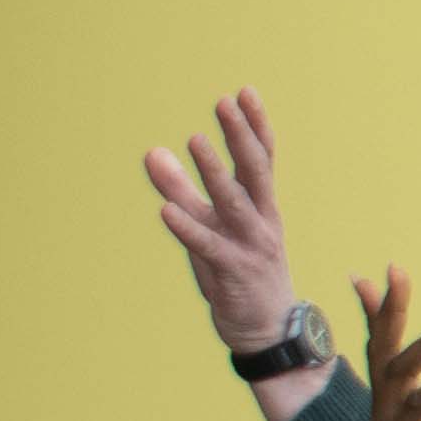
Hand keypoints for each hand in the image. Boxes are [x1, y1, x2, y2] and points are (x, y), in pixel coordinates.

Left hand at [143, 87, 293, 350]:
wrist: (267, 328)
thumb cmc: (238, 272)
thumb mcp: (209, 226)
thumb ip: (181, 190)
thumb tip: (153, 151)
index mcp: (261, 207)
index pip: (262, 159)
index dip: (254, 126)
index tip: (244, 92)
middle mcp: (262, 221)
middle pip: (254, 171)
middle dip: (240, 136)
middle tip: (225, 102)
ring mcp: (250, 246)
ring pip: (233, 203)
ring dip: (213, 172)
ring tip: (195, 140)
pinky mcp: (233, 272)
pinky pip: (207, 247)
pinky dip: (187, 228)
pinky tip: (165, 211)